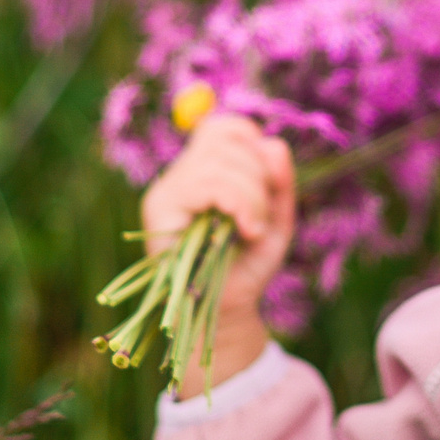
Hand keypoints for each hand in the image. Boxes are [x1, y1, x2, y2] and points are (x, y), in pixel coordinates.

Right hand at [139, 113, 294, 398]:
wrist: (226, 312)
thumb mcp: (275, 219)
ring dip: (250, 196)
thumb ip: (278, 181)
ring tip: (253, 230)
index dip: (250, 142)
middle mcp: (181, 176)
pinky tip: (245, 231)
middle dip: (258, 176)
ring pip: (219, 162)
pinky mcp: (160, 210)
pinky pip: (206, 184)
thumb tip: (273, 143)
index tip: (266, 182)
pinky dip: (237, 204)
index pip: (224, 128)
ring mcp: (167, 191)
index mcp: (204, 171)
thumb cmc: (248, 266)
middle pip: (225, 138)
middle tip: (261, 217)